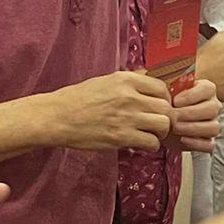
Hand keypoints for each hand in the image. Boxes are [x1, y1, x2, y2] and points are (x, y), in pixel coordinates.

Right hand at [47, 71, 172, 152]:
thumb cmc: (78, 99)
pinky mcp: (121, 136)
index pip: (162, 87)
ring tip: (150, 134)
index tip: (159, 107)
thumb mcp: (105, 81)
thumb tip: (147, 77)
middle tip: (156, 124)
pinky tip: (142, 144)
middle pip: (166, 107)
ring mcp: (126, 117)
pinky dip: (151, 146)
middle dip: (165, 117)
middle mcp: (129, 96)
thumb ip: (128, 81)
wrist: (57, 117)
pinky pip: (151, 143)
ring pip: (163, 125)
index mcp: (125, 79)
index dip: (165, 99)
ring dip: (160, 132)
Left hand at [170, 76, 219, 153]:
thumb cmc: (169, 98)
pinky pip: (209, 144)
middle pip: (211, 109)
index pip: (207, 89)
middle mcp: (213, 106)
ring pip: (213, 128)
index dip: (191, 96)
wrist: (167, 114)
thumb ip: (168, 84)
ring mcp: (212, 123)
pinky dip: (196, 143)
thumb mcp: (168, 87)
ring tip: (175, 128)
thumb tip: (161, 85)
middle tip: (173, 116)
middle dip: (189, 113)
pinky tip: (182, 139)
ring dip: (192, 129)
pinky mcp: (208, 140)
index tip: (175, 100)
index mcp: (207, 89)